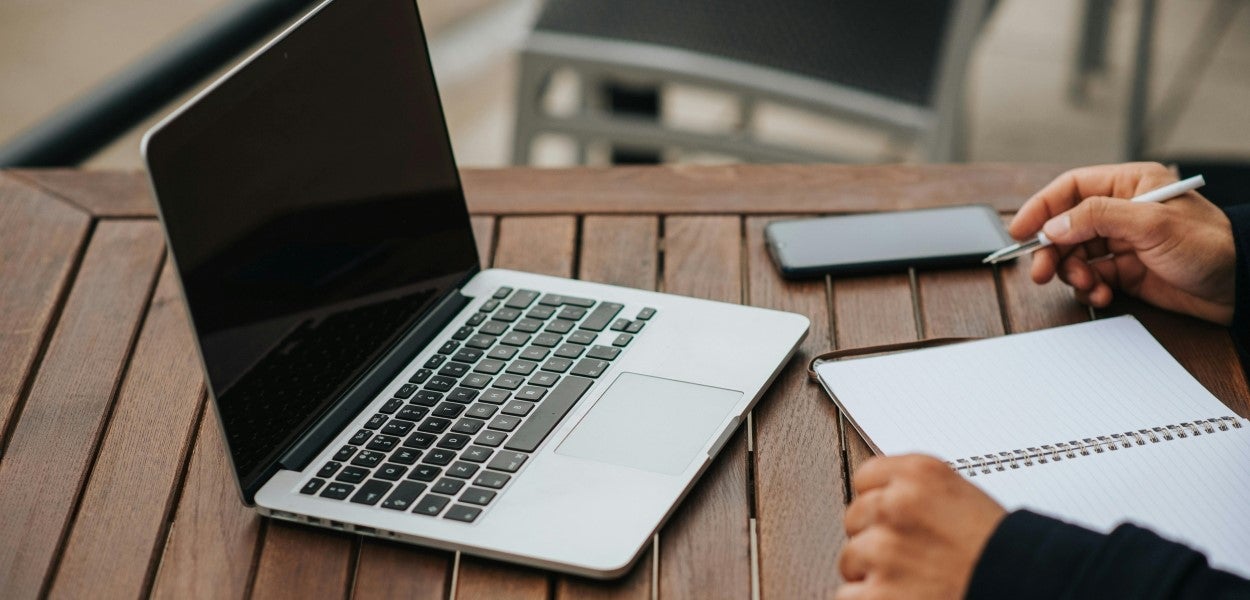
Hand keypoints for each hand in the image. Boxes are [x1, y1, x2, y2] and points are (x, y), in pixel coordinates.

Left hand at [837, 455, 1004, 599]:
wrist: (1026, 588)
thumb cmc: (1001, 551)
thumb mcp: (961, 497)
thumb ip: (916, 492)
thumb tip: (882, 499)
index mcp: (919, 475)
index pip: (865, 478)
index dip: (879, 503)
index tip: (892, 519)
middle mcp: (897, 506)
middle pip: (854, 518)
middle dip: (875, 538)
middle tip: (911, 556)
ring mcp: (884, 550)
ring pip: (849, 558)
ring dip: (872, 573)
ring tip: (913, 581)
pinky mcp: (877, 594)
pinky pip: (848, 595)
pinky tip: (901, 598)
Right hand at [1009, 162, 1234, 324]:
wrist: (1241, 286)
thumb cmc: (1209, 245)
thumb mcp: (1152, 223)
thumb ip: (1097, 218)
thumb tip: (1053, 225)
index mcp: (1129, 186)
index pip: (1071, 189)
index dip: (1041, 208)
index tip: (1020, 231)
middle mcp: (1122, 212)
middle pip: (1066, 226)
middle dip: (1052, 250)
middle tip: (1041, 272)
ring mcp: (1122, 243)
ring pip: (1075, 255)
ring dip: (1073, 273)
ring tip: (1087, 286)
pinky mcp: (1125, 272)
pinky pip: (1091, 278)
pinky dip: (1090, 289)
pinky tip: (1102, 295)